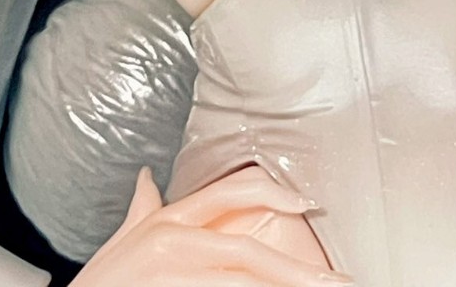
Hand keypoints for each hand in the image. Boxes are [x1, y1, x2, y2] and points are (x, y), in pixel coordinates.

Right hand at [71, 166, 351, 284]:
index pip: (226, 192)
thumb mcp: (119, 242)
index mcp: (166, 223)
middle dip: (296, 270)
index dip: (270, 193)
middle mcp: (173, 244)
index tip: (303, 204)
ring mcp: (175, 277)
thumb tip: (148, 179)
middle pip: (248, 251)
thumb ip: (140, 210)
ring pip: (244, 284)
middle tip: (335, 281)